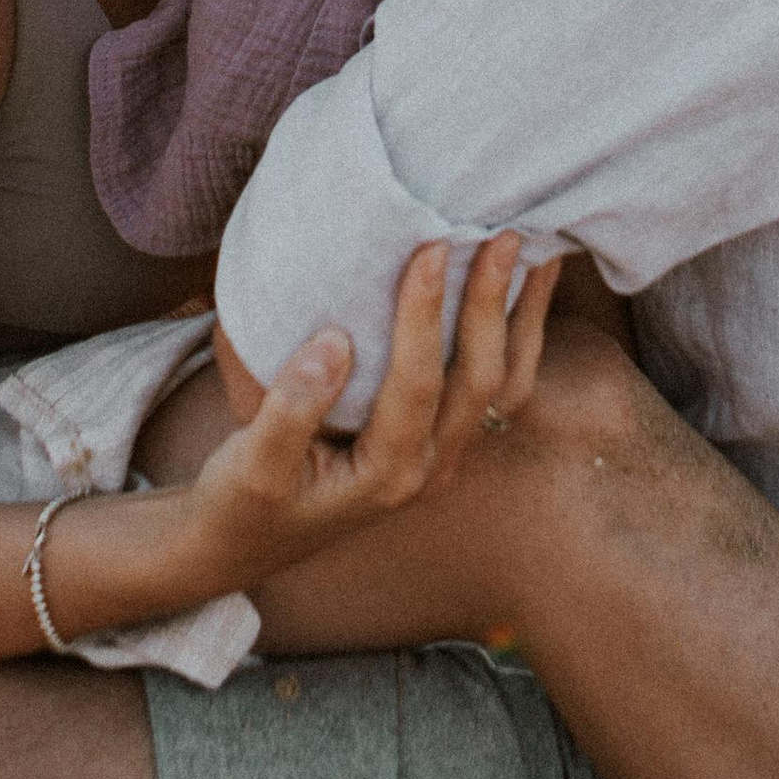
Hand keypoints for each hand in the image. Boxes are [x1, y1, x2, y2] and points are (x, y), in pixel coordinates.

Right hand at [191, 233, 560, 590]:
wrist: (245, 541)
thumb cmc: (242, 502)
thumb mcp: (251, 465)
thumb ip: (290, 409)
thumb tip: (333, 342)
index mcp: (385, 474)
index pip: (418, 384)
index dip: (424, 315)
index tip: (427, 250)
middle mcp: (427, 467)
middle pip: (481, 382)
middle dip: (492, 305)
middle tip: (503, 236)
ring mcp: (438, 455)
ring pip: (503, 387)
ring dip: (521, 321)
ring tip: (536, 254)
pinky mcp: (435, 439)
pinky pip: (492, 389)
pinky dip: (512, 337)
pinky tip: (517, 290)